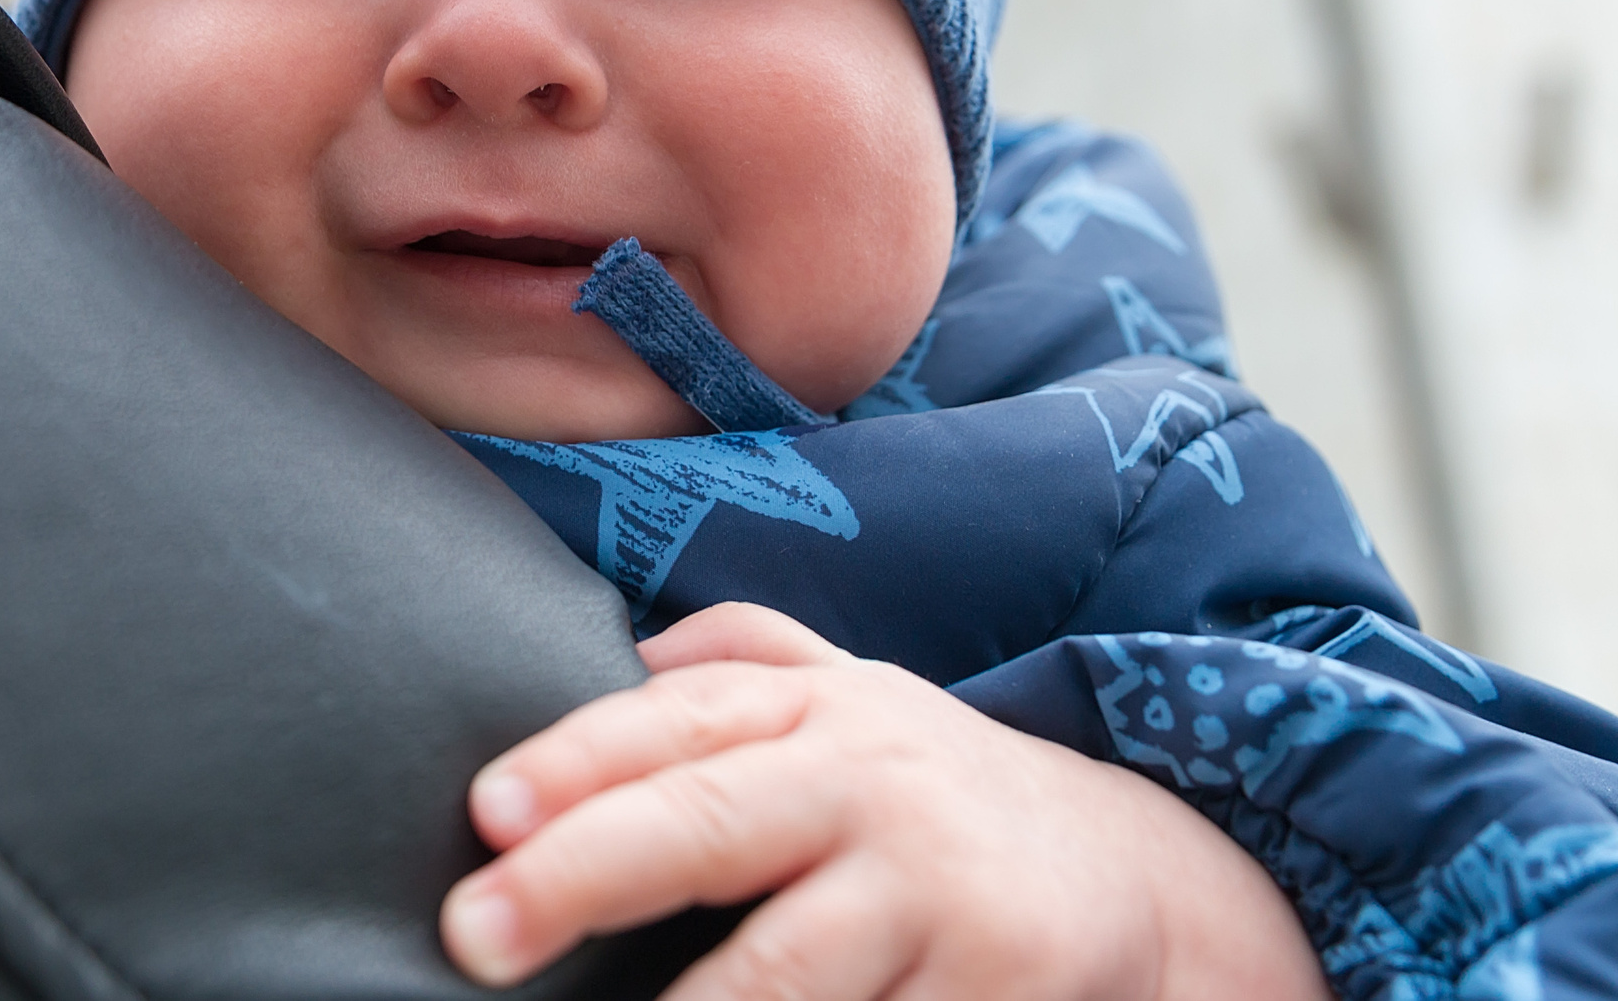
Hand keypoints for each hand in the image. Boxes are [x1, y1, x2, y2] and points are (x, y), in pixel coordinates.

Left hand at [439, 604, 1323, 999]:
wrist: (1142, 880)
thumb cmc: (938, 793)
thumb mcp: (856, 700)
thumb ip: (741, 661)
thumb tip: (622, 651)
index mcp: (823, 711)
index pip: (678, 722)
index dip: (575, 761)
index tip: (486, 812)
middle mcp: (876, 786)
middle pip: (707, 827)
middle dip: (577, 881)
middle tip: (475, 936)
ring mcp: (940, 896)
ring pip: (779, 975)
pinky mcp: (1000, 992)